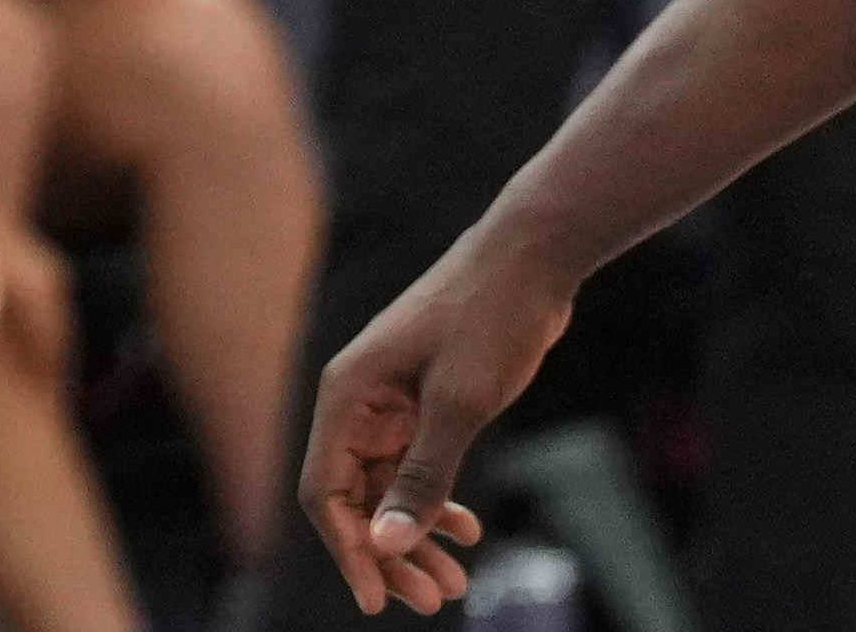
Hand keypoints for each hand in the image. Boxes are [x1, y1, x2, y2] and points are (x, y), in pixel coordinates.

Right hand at [303, 233, 582, 612]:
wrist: (530, 259)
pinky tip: (468, 530)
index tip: (379, 602)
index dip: (348, 552)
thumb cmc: (489, 319)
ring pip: (388, 488)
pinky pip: (416, 467)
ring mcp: (391, 402)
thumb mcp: (459, 406)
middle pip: (355, 499)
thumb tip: (387, 546)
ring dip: (417, 535)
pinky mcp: (423, 401)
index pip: (325, 493)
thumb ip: (422, 478)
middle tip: (434, 602)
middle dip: (390, 554)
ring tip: (457, 583)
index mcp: (346, 396)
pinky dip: (437, 503)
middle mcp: (358, 402)